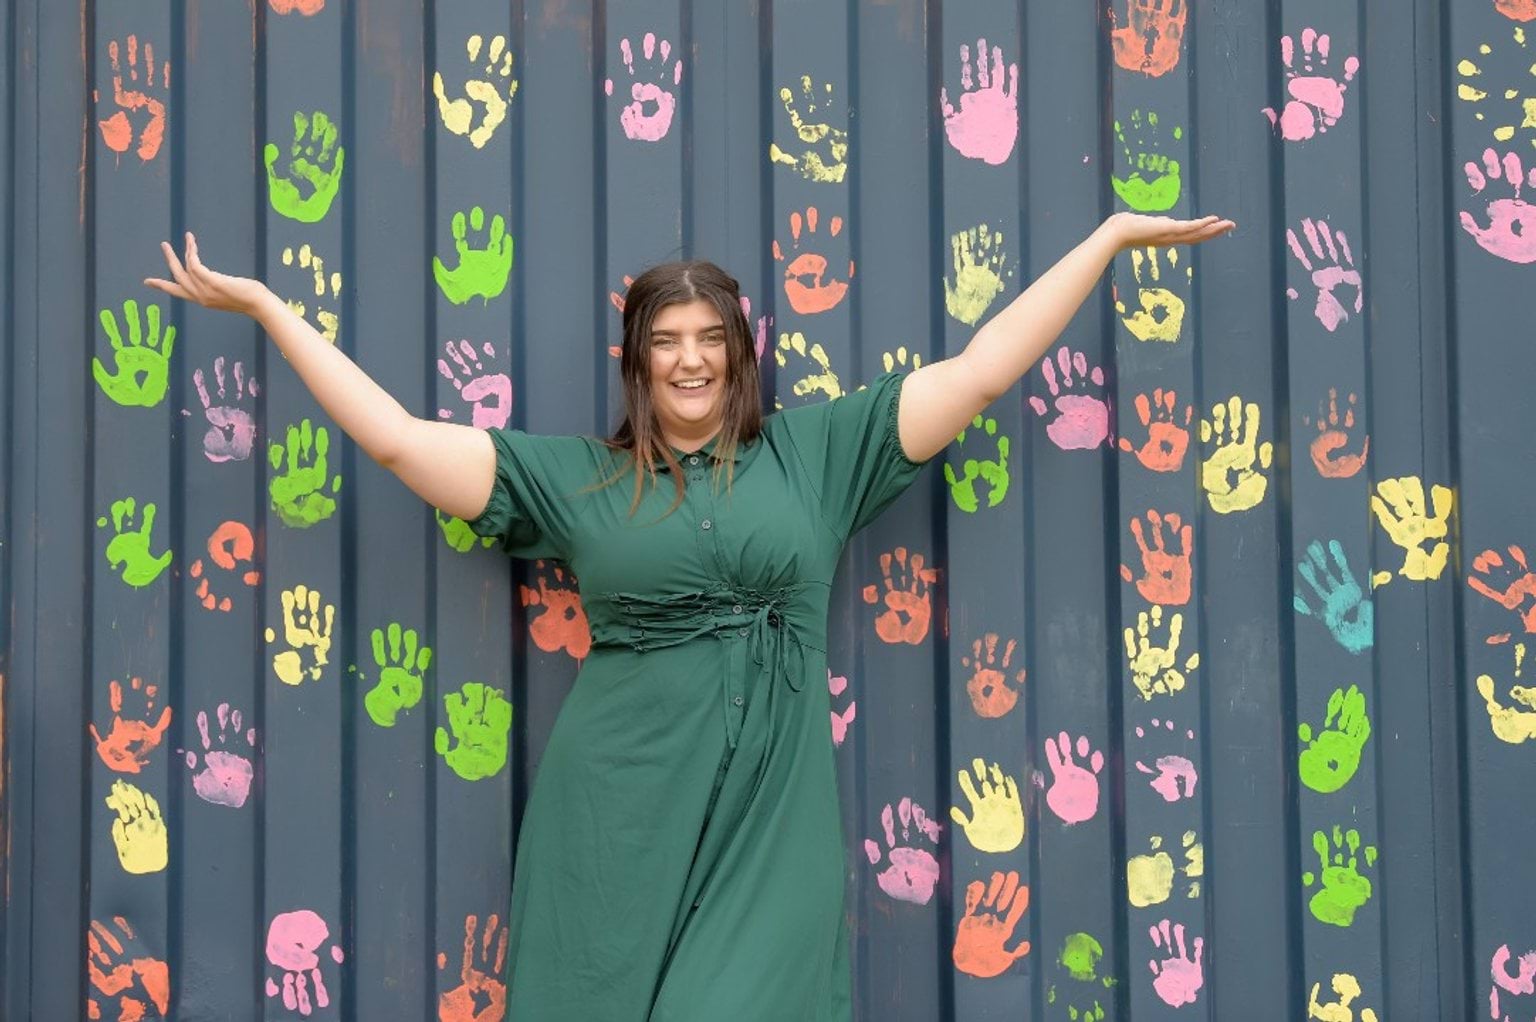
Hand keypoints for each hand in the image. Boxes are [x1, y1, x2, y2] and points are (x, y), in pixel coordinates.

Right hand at [144, 232, 270, 315]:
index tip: (148, 282)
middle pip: (176, 277)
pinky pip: (194, 263)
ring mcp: (204, 290)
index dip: (162, 286)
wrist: (258, 304)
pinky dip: (192, 250)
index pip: (178, 292)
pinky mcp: (211, 281)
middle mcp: (199, 297)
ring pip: (185, 267)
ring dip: (185, 250)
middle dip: (169, 260)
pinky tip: (192, 241)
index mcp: (202, 300)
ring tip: (188, 237)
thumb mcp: (227, 295)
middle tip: (164, 245)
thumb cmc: (249, 299)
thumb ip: (216, 289)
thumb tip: (218, 282)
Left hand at [1103, 212, 1234, 250]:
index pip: (1190, 236)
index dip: (1205, 232)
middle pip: (1198, 236)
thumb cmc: (1125, 228)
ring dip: (1214, 229)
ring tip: (1229, 224)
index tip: (1217, 227)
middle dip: (1215, 231)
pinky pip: (1189, 227)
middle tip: (1231, 226)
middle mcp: (1171, 239)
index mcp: (1167, 238)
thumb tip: (1165, 221)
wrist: (1116, 233)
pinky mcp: (1168, 230)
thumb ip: (1159, 223)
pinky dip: (1202, 224)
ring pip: (1197, 233)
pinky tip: (1214, 220)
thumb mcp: (1148, 224)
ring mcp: (1170, 235)